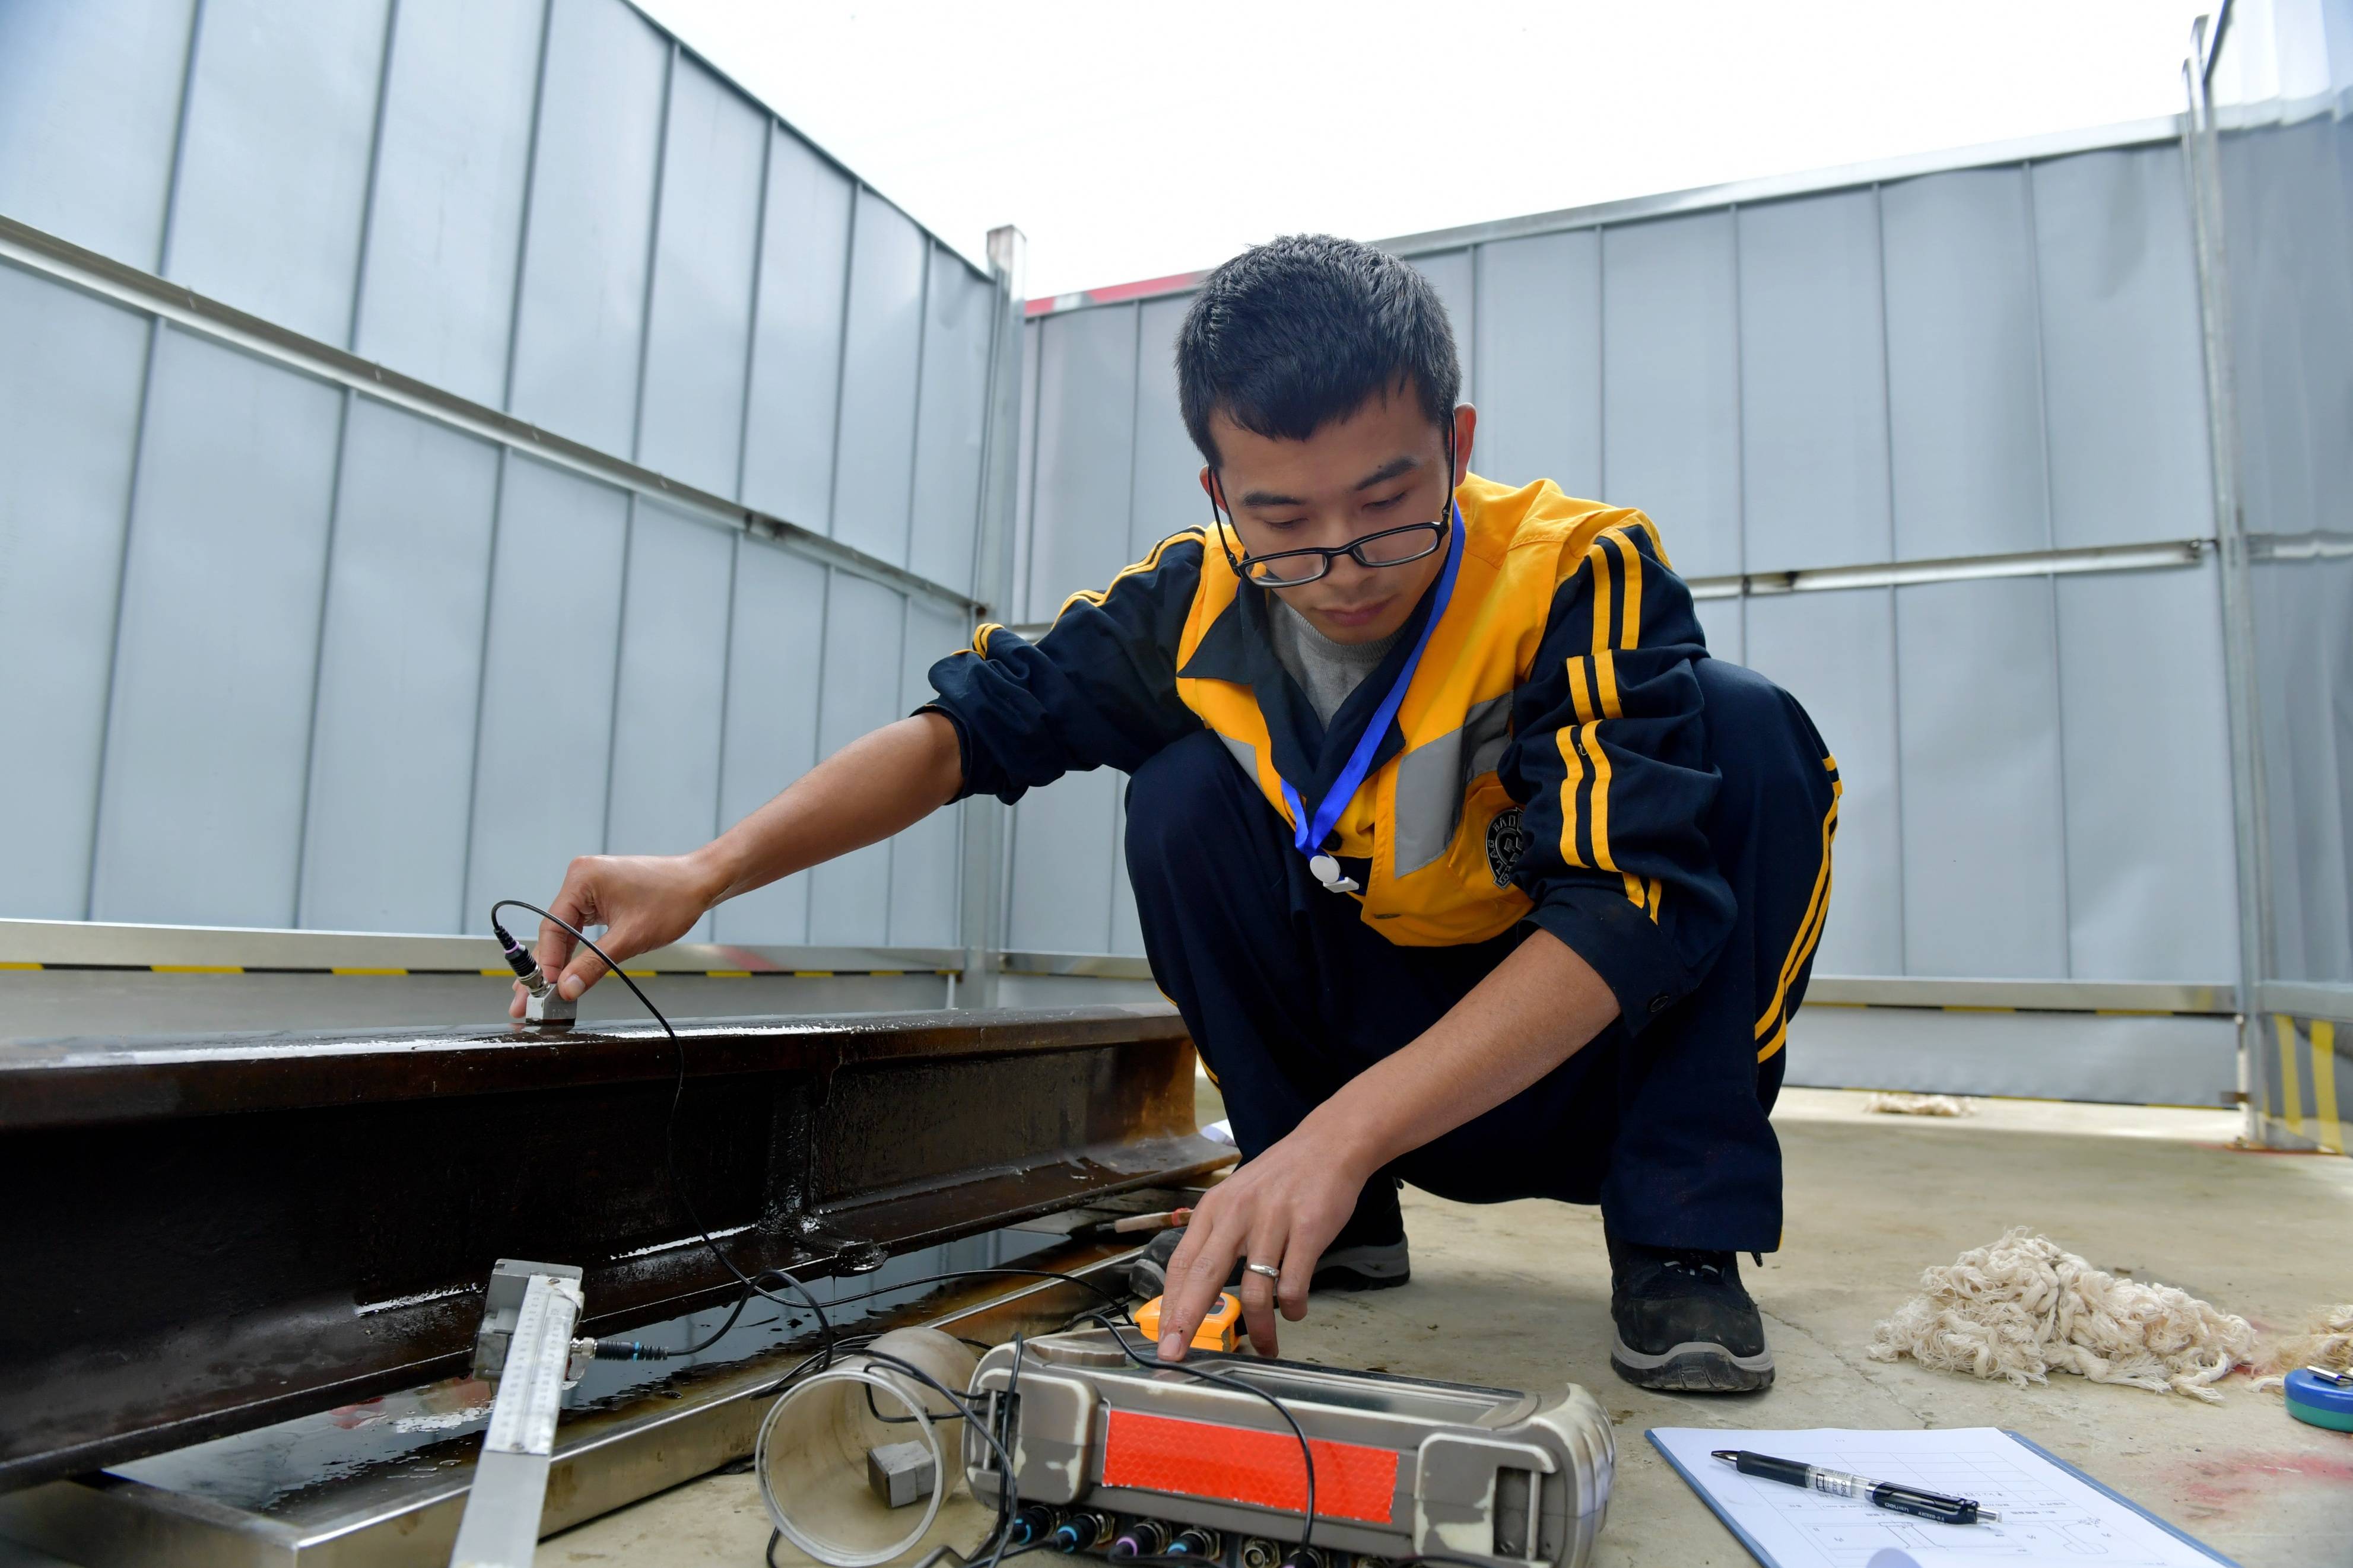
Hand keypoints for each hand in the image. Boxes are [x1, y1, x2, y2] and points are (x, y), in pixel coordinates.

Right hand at [507, 851, 726, 1017]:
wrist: (701, 882)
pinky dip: (575, 950)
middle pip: (554, 931)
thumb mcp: (631, 938)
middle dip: (545, 968)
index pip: (552, 927)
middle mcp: (580, 878)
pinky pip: (580, 927)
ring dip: (557, 962)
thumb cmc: (674, 900)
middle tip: (527, 1002)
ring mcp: (589, 886)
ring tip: (542, 994)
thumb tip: (567, 989)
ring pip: (566, 932)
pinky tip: (563, 973)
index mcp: (581, 878)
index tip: (544, 991)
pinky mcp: (600, 896)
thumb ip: (594, 964)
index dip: (547, 963)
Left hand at [1155, 1121, 1373, 1360]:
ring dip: (1259, 1328)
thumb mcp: (1236, 1198)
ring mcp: (1273, 1222)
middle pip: (1204, 1276)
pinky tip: (1295, 1311)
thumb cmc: (1280, 1179)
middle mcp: (1237, 1214)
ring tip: (1266, 1345)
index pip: (1181, 1263)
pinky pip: (1294, 1284)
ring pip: (1256, 1291)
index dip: (1170, 1304)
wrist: (1329, 1145)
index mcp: (1214, 1209)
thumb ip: (1217, 1237)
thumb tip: (1196, 1289)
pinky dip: (1293, 1307)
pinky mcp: (1308, 1230)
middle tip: (1176, 1355)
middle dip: (1187, 1320)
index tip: (1162, 1338)